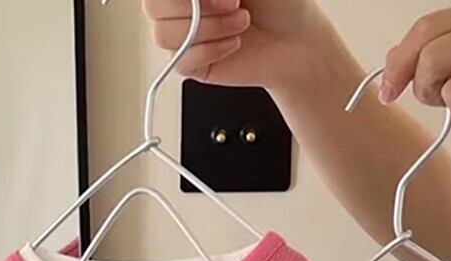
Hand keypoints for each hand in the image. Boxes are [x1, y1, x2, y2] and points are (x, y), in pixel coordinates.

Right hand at [142, 0, 330, 90]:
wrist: (298, 41)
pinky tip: (234, 44)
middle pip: (153, 5)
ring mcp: (182, 33)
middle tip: (235, 3)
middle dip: (199, 7)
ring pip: (164, 33)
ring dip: (209, 28)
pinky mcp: (190, 64)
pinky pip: (181, 61)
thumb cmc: (280, 0)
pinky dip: (211, 51)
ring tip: (240, 23)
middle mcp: (179, 2)